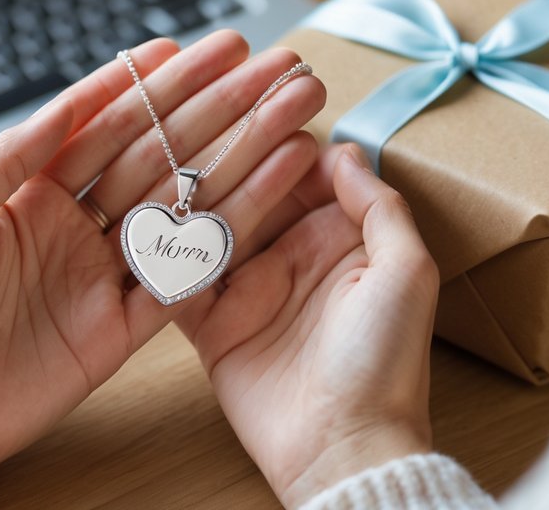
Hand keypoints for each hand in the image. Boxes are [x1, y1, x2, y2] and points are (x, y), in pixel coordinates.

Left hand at [0, 31, 325, 506]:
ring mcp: (107, 272)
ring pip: (183, 201)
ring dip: (234, 154)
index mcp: (32, 195)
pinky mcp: (129, 324)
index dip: (142, 86)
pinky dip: (231, 227)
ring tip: (280, 110)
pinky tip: (267, 184)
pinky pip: (188, 269)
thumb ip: (11, 157)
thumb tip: (63, 105)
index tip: (183, 48)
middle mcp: (77, 226)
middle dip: (207, 106)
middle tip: (255, 65)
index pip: (101, 126)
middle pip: (155, 153)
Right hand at [176, 144, 439, 508]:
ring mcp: (248, 288)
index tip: (258, 100)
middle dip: (230, 156)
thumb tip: (343, 149)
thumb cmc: (387, 363)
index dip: (283, 138)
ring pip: (212, 225)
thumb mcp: (407, 273)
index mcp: (338, 239)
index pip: (304, 174)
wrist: (343, 448)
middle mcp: (290, 257)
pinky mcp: (212, 325)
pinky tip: (141, 216)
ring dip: (191, 193)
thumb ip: (379, 207)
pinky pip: (181, 279)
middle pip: (252, 192)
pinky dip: (163, 251)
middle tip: (199, 114)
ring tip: (163, 151)